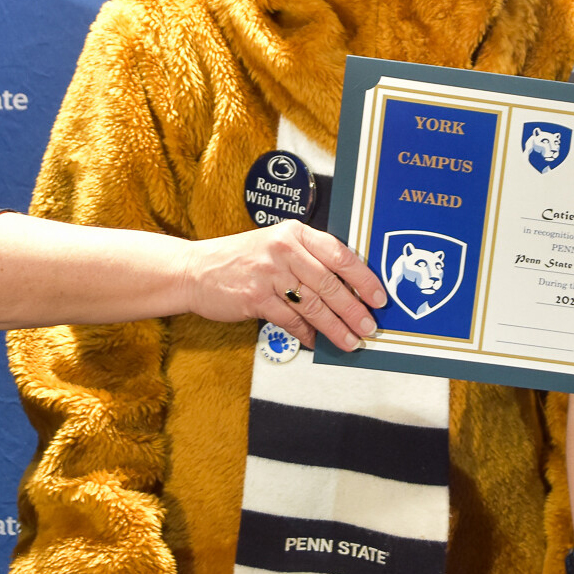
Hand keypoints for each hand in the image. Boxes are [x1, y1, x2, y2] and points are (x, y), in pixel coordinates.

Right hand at [180, 220, 383, 351]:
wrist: (195, 270)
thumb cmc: (240, 259)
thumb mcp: (276, 244)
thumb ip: (308, 258)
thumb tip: (347, 288)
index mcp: (294, 232)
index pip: (339, 254)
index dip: (363, 278)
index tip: (378, 296)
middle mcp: (284, 249)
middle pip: (329, 284)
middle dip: (354, 309)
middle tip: (369, 326)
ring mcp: (269, 274)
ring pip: (313, 305)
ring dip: (335, 327)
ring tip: (350, 341)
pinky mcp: (255, 298)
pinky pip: (290, 321)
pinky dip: (306, 334)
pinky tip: (317, 342)